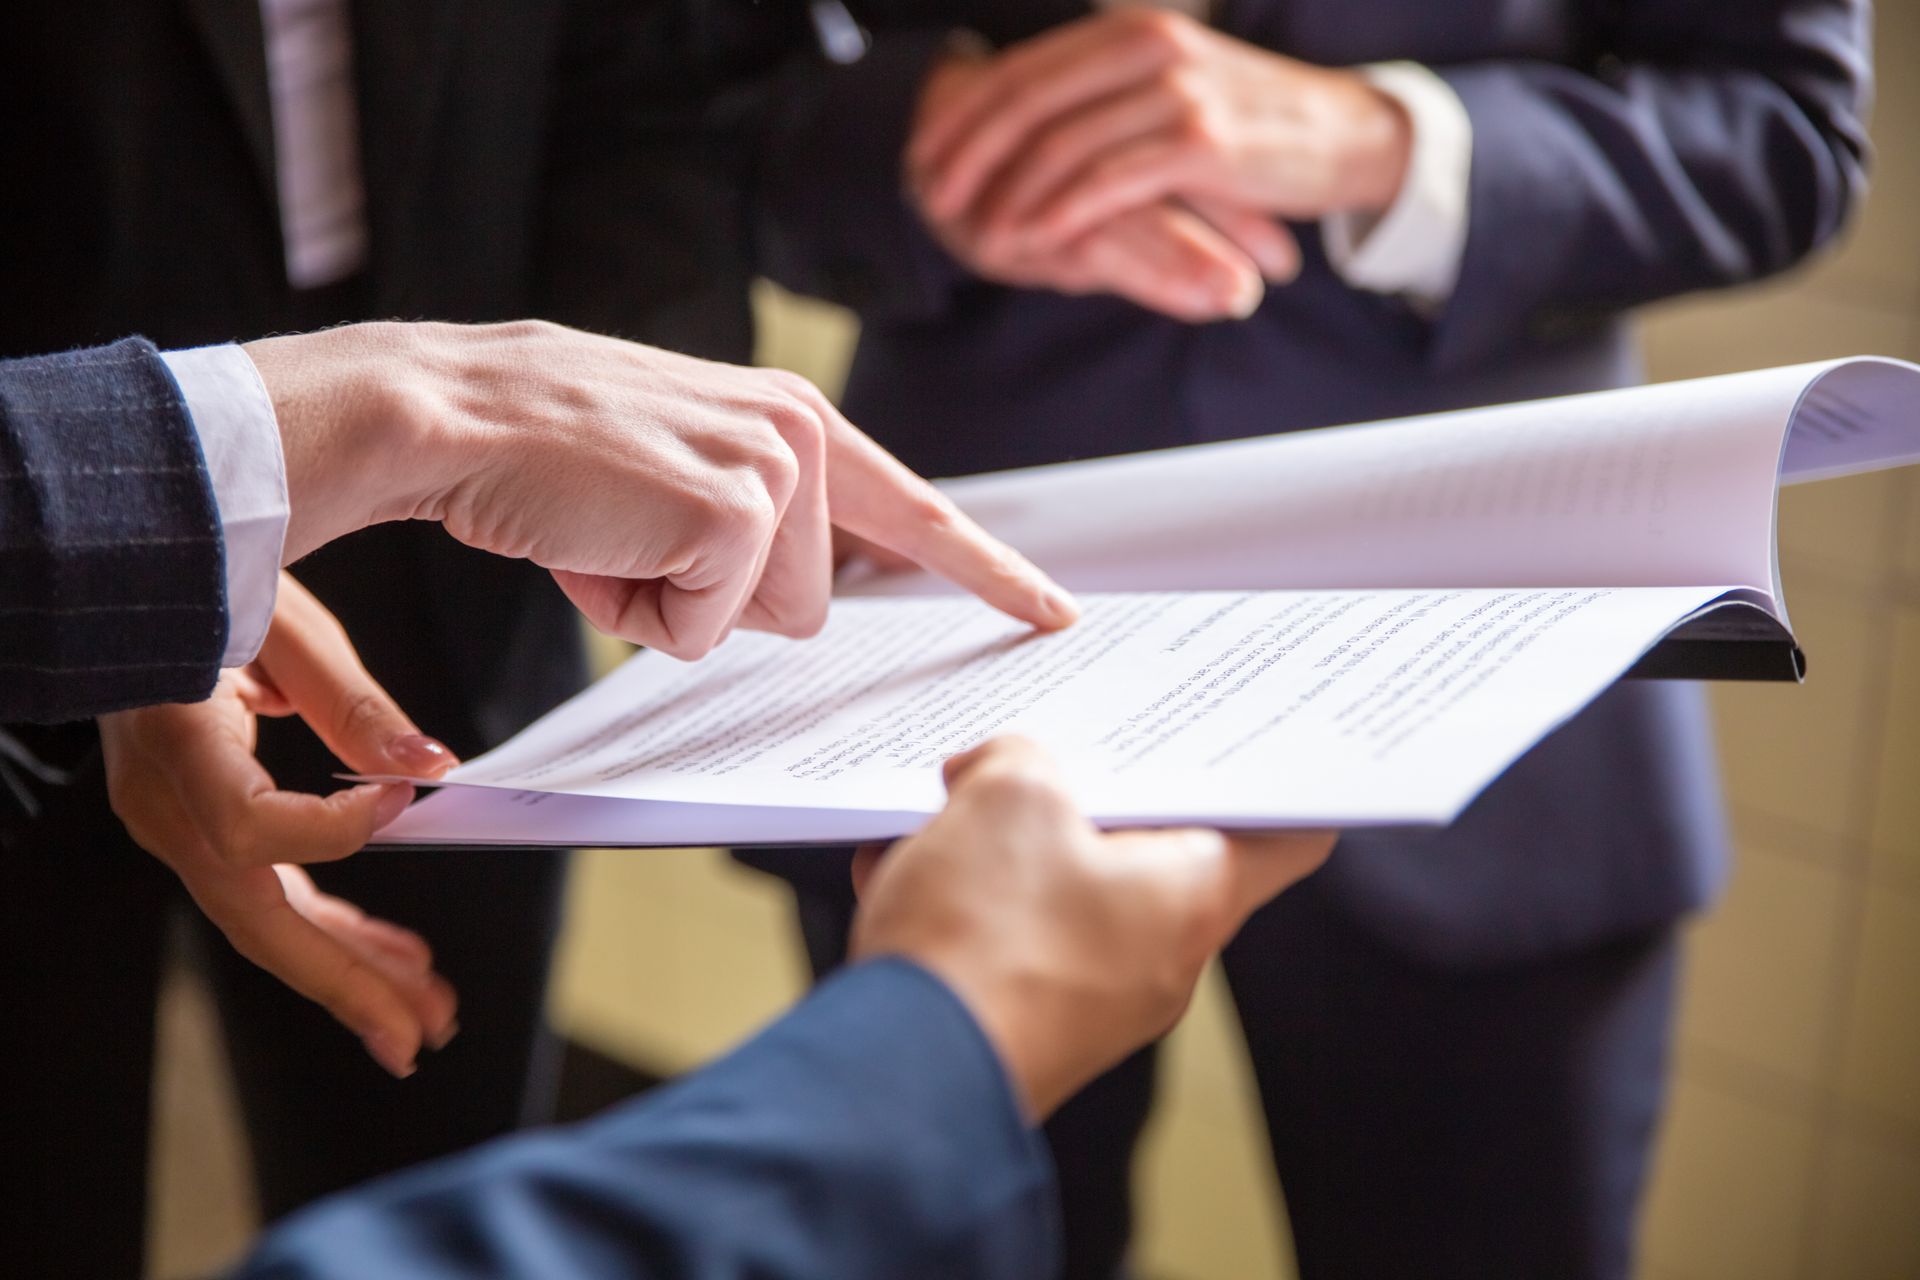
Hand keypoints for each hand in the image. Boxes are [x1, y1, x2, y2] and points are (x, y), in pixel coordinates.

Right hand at [100, 574, 459, 1077]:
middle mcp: (166, 804)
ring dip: (351, 971)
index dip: (337, 827)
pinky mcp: (196, 823)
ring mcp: (175, 822)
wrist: (131, 582)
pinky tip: (390, 955)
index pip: (251, 826)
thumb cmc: (204, 580)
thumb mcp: (286, 623)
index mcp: (177, 745)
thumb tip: (431, 767)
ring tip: (428, 1011)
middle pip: (259, 917)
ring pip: (266, 920)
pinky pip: (265, 891)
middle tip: (424, 1031)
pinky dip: (331, 928)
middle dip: (347, 983)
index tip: (406, 799)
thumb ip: (353, 703)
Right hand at [245, 320, 1077, 661]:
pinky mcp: (736, 512)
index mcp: (798, 421)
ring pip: (760, 624)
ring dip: (672, 604)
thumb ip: (756, 518)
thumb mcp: (678, 471)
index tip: (1051, 613)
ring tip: (611, 528)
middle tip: (633, 530)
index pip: (915, 510)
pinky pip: (702, 631)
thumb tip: (799, 599)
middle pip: (810, 606)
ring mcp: (775, 471)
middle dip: (714, 599)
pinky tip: (597, 541)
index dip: (987, 572)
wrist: (456, 412)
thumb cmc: (551, 453)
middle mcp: (804, 436)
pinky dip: (636, 611)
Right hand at [849, 737, 1332, 1117]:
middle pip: (1148, 850)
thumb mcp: (1006, 796)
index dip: (1266, 778)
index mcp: (1193, 895)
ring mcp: (1095, 1001)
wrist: (903, 1076)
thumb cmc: (983, 941)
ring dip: (1005, 846)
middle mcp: (1162, 958)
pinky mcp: (1028, 1025)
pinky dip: (963, 900)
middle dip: (1083, 796)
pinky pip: (1010, 940)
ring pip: (1065, 891)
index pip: (1284, 834)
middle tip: (1034, 756)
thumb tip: (996, 773)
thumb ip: (1017, 760)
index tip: (1234, 741)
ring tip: (945, 813)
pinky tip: (903, 870)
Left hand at [909, 51, 1283, 322]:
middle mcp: (1147, 47)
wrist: (1343, 134)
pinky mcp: (1200, 143)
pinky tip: (1033, 239)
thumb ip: (1102, 92)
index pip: (1022, 68)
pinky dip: (1062, 211)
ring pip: (1062, 144)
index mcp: (1128, 31)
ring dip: (1009, 192)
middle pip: (1027, 101)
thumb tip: (1019, 118)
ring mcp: (1175, 93)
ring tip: (974, 231)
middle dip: (969, 153)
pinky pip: (1109, 180)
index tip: (923, 154)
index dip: (963, 114)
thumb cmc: (1246, 122)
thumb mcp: (1168, 85)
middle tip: (930, 198)